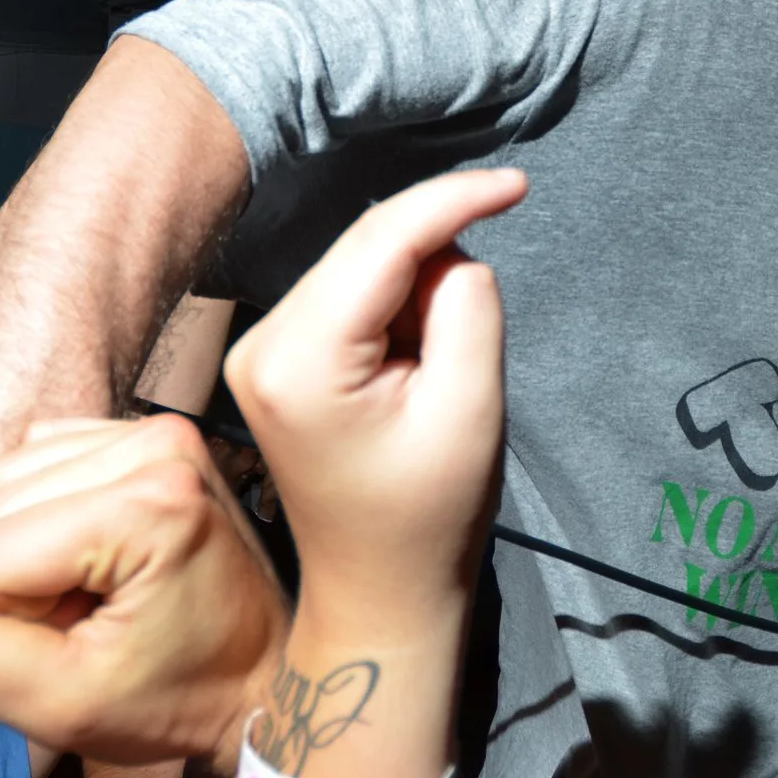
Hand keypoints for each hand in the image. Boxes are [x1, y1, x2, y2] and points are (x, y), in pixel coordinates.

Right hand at [0, 415, 288, 777]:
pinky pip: (37, 460)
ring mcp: (156, 431)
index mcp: (151, 504)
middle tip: (94, 616)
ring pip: (8, 480)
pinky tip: (99, 554)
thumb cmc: (178, 697)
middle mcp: (159, 445)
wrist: (261, 675)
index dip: (18, 615)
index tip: (85, 639)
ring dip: (35, 545)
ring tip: (102, 589)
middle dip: (25, 577)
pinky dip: (48, 512)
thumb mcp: (68, 708)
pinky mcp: (144, 432)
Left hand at [221, 166, 525, 640]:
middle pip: (365, 248)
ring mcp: (258, 351)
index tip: (519, 184)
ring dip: (415, 295)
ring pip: (360, 268)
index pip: (380, 242)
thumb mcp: (471, 408)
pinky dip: (394, 313)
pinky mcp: (272, 359)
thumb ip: (467, 307)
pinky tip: (409, 372)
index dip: (452, 201)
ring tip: (433, 379)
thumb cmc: (429, 516)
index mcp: (299, 360)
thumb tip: (451, 251)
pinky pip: (347, 296)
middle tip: (466, 346)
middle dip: (435, 264)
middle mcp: (261, 344)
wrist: (378, 592)